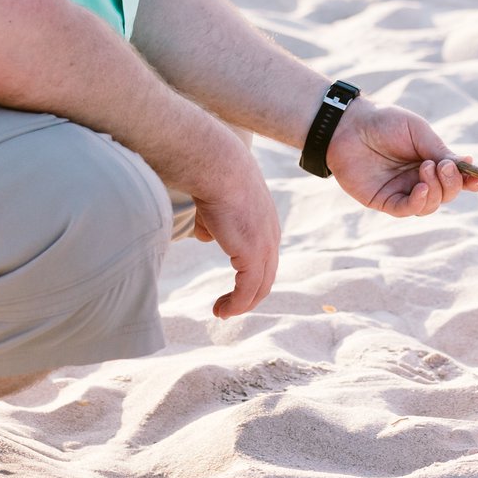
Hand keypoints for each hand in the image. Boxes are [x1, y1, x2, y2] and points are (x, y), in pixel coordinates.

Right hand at [173, 133, 280, 318]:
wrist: (218, 165)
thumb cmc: (213, 175)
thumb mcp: (216, 199)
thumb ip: (214, 220)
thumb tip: (206, 235)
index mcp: (265, 219)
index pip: (264, 254)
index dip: (251, 272)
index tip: (234, 284)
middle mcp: (271, 234)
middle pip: (266, 274)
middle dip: (249, 293)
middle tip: (230, 306)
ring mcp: (265, 245)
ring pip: (259, 286)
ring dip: (241, 303)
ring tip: (223, 312)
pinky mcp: (253, 255)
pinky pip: (246, 290)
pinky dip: (236, 304)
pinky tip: (221, 311)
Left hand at [324, 99, 477, 216]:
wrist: (348, 125)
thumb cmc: (383, 122)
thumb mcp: (417, 131)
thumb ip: (440, 150)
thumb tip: (467, 164)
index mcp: (430, 160)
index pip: (456, 177)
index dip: (471, 181)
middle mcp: (419, 179)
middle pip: (447, 194)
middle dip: (452, 183)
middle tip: (443, 166)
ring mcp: (402, 191)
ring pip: (431, 205)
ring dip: (436, 191)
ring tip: (426, 168)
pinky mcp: (384, 200)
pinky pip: (407, 210)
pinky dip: (419, 202)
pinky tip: (420, 188)